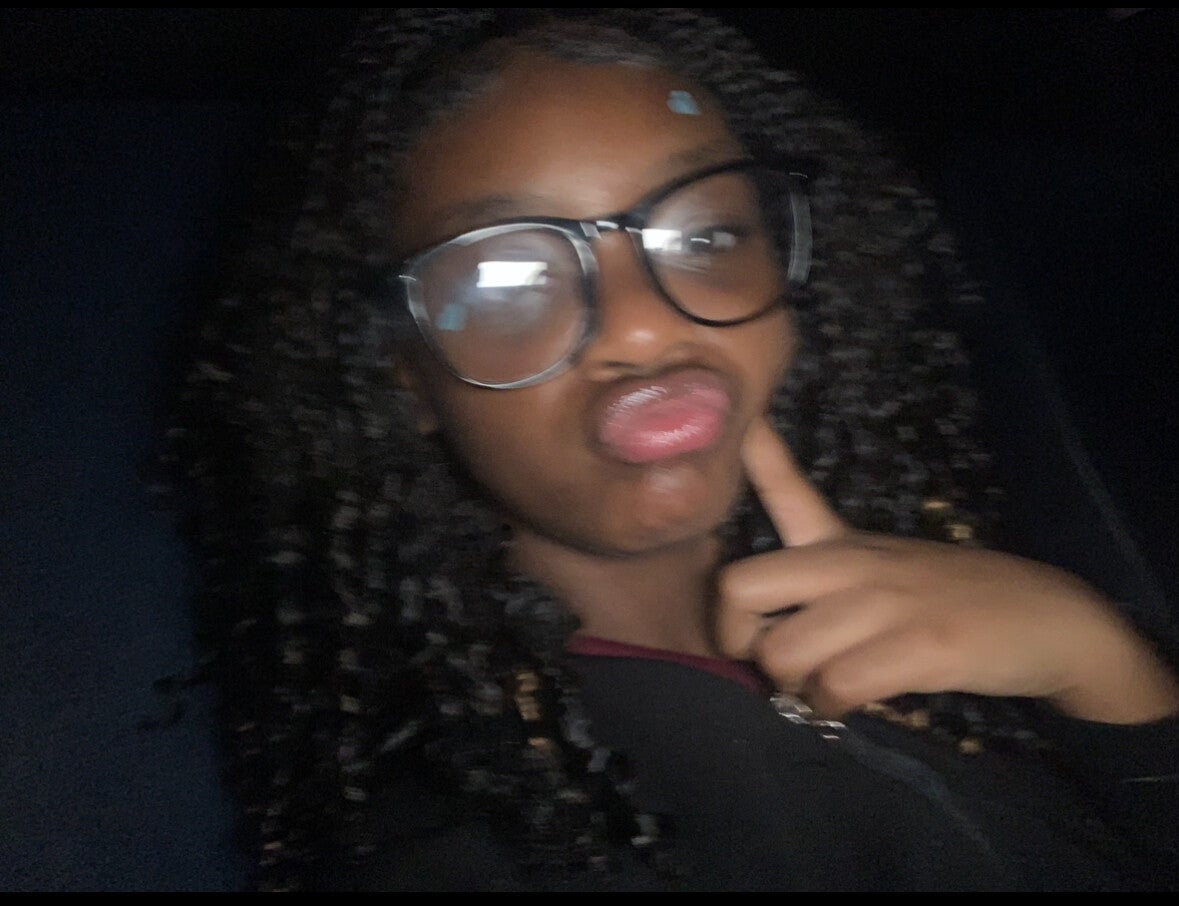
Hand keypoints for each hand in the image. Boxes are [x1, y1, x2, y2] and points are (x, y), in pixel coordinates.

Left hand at [715, 417, 1178, 723]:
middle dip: (737, 638)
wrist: (1048, 619)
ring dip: (792, 685)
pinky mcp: (921, 645)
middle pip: (739, 587)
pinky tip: (849, 702)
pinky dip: (831, 705)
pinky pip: (837, 684)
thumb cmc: (950, 599)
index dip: (758, 453)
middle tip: (770, 658)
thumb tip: (748, 611)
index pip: (787, 488)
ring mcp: (886, 602)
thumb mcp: (879, 566)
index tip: (744, 420)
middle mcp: (853, 564)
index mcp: (840, 543)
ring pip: (783, 652)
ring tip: (822, 687)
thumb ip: (817, 576)